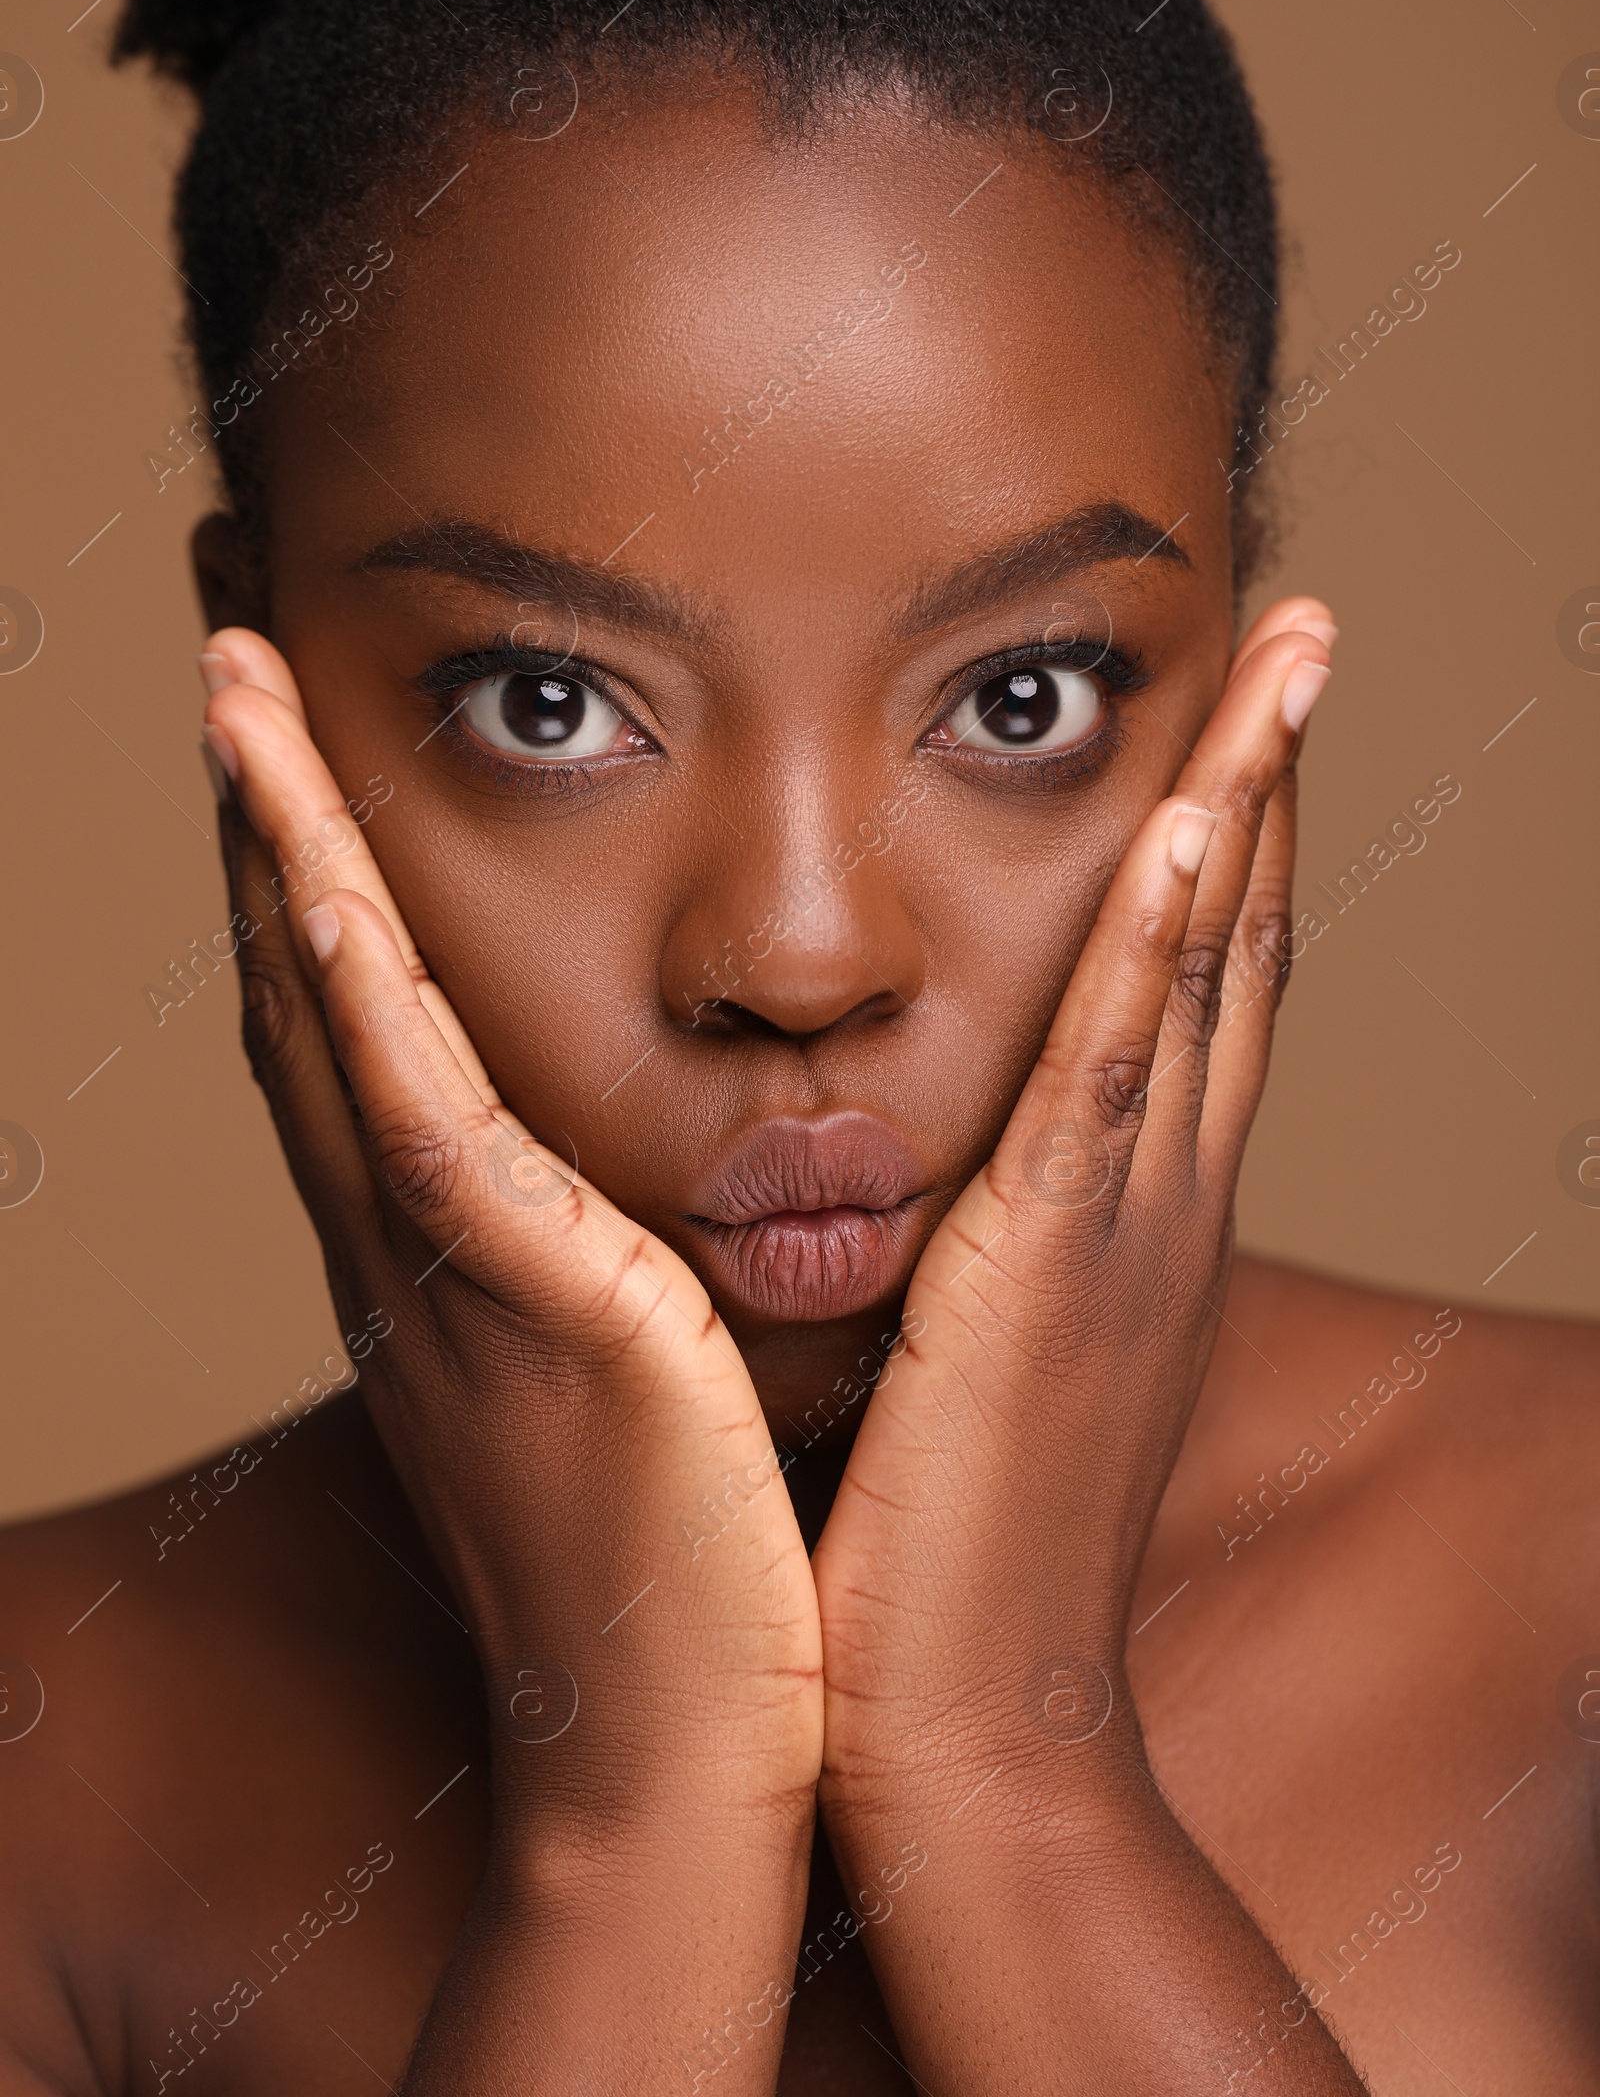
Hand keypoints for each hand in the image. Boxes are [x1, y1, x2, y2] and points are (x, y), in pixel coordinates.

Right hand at [201, 630, 821, 1863]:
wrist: (679, 1755)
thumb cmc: (674, 1557)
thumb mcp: (615, 1364)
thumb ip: (591, 1251)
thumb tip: (621, 1173)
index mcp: (437, 1244)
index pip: (344, 1012)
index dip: (293, 858)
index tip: (281, 721)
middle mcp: (404, 1239)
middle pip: (297, 980)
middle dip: (254, 806)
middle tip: (220, 638)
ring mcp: (445, 1271)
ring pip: (330, 1016)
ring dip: (271, 841)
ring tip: (233, 678)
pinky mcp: (526, 1310)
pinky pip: (420, 1125)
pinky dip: (353, 999)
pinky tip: (311, 880)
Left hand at [812, 598, 1333, 1828]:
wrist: (966, 1728)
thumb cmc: (953, 1551)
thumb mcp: (984, 1361)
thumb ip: (982, 1254)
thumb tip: (932, 1179)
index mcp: (1138, 1219)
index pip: (1205, 991)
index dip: (1234, 842)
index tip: (1240, 722)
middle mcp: (1163, 1199)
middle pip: (1242, 941)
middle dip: (1275, 773)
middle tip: (1305, 627)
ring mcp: (1124, 1224)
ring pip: (1208, 968)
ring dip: (1249, 797)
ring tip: (1288, 648)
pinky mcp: (1051, 1266)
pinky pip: (1120, 1072)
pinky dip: (1165, 943)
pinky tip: (1192, 823)